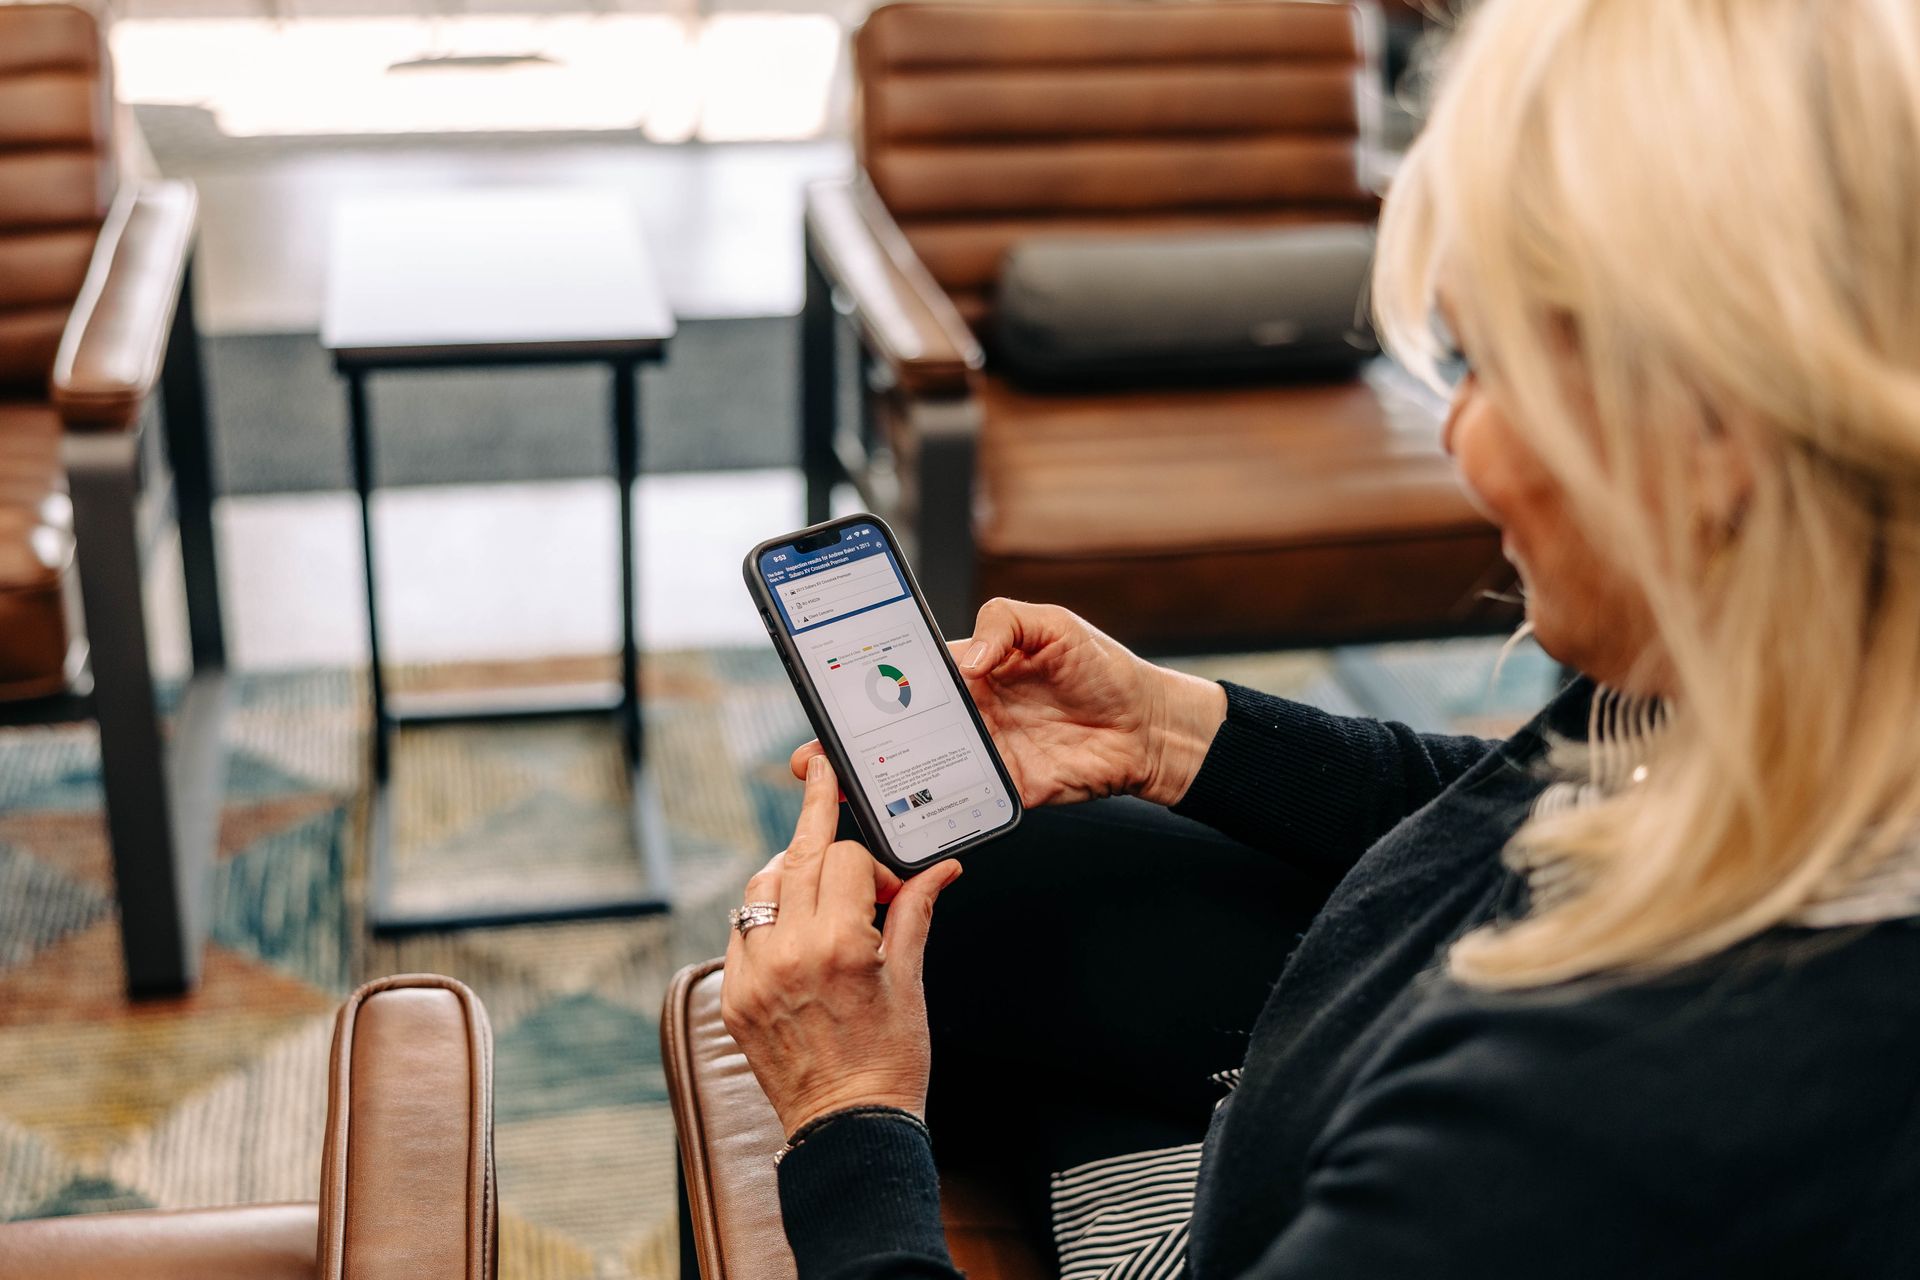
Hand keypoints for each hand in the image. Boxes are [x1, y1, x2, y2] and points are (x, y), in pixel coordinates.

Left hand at [721, 755, 964, 1136]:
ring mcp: (754, 975)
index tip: (889, 878)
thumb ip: (915, 912)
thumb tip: (939, 869)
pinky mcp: (734, 996)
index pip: (846, 857)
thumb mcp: (910, 980)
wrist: (849, 1127)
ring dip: (788, 869)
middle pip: (797, 856)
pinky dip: (765, 914)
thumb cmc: (889, 1061)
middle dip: (815, 819)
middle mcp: (789, 953)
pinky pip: (741, 930)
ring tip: (817, 879)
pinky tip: (792, 923)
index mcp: (840, 945)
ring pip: (760, 885)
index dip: (872, 860)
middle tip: (821, 779)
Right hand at [791, 599, 1226, 807]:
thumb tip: (969, 660)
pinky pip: (958, 803)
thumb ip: (1005, 623)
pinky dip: (928, 812)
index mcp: (969, 668)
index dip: (864, 682)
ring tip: (841, 789)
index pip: (904, 673)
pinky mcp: (1001, 790)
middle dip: (849, 741)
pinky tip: (901, 818)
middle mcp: (966, 713)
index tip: (826, 691)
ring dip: (877, 781)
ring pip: (916, 769)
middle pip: (895, 728)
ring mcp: (980, 754)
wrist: (1148, 726)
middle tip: (815, 754)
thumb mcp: (1053, 623)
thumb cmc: (1101, 668)